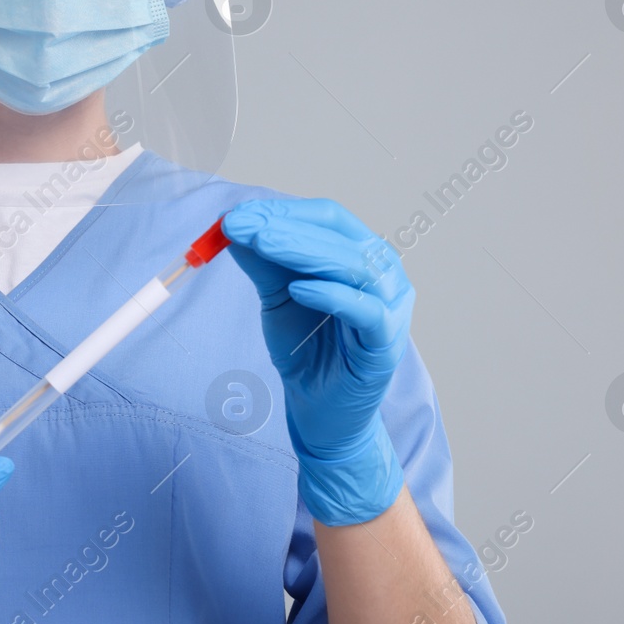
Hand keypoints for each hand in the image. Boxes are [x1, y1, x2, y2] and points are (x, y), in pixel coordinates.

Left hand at [222, 199, 412, 524]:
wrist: (319, 411)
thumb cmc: (306, 349)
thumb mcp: (277, 297)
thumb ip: (262, 261)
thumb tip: (232, 222)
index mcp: (360, 255)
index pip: (327, 218)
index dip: (282, 211)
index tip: (235, 215)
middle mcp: (383, 274)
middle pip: (339, 236)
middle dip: (285, 227)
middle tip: (239, 225)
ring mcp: (391, 307)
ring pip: (355, 267)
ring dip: (304, 251)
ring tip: (262, 243)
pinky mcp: (386, 343)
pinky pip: (365, 311)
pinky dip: (333, 295)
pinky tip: (298, 288)